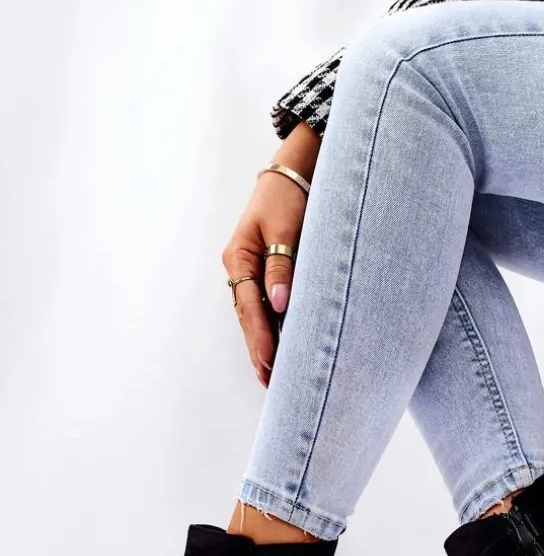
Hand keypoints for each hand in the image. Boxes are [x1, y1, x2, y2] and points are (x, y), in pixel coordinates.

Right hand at [222, 123, 319, 386]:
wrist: (293, 173)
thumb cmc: (288, 196)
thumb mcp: (285, 229)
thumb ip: (282, 267)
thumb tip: (279, 305)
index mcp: (239, 258)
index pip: (249, 307)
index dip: (259, 337)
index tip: (269, 363)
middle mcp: (239, 267)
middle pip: (248, 316)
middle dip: (259, 349)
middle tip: (270, 382)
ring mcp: (250, 270)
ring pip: (254, 314)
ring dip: (264, 343)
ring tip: (273, 375)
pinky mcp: (265, 270)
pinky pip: (264, 305)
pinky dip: (271, 326)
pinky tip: (279, 345)